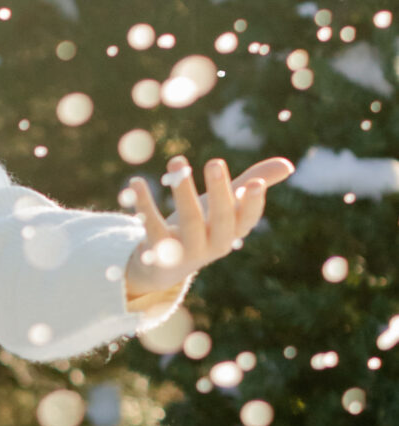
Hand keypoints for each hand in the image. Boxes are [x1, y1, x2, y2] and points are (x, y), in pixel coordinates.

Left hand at [124, 153, 293, 298]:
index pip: (247, 219)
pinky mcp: (159, 253)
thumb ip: (251, 185)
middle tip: (215, 162)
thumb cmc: (202, 227)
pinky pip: (151, 226)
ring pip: (188, 221)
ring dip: (182, 190)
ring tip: (177, 160)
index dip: (252, 204)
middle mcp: (214, 244)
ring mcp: (186, 251)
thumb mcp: (225, 207)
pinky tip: (136, 180)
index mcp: (232, 232)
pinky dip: (143, 203)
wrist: (163, 266)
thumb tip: (289, 166)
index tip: (254, 183)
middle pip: (219, 219)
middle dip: (219, 192)